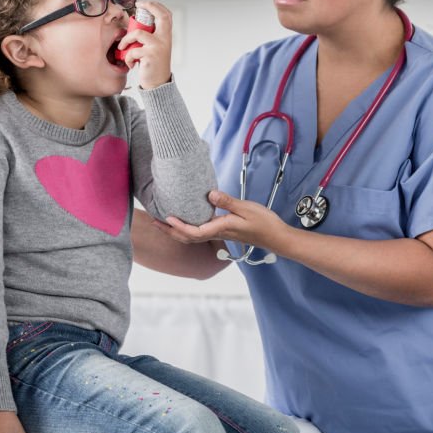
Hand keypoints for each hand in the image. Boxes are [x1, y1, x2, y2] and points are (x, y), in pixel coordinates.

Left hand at [118, 0, 172, 89]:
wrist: (158, 83)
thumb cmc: (154, 64)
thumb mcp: (156, 48)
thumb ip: (151, 36)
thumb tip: (137, 24)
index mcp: (166, 36)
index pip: (166, 15)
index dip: (155, 5)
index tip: (142, 3)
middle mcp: (165, 39)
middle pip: (161, 16)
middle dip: (149, 6)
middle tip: (137, 7)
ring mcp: (158, 47)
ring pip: (137, 33)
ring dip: (126, 40)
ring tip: (122, 48)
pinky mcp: (150, 56)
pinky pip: (132, 51)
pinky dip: (128, 58)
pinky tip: (131, 64)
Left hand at [155, 191, 292, 253]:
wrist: (277, 237)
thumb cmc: (265, 224)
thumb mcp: (247, 208)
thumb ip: (227, 202)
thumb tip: (209, 194)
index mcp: (222, 228)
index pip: (194, 232)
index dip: (179, 226)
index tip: (167, 217)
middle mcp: (219, 233)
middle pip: (189, 237)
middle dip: (170, 231)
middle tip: (154, 222)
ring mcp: (222, 233)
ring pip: (194, 236)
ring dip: (177, 231)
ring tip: (164, 222)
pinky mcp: (225, 231)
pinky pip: (201, 233)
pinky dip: (189, 229)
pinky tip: (187, 222)